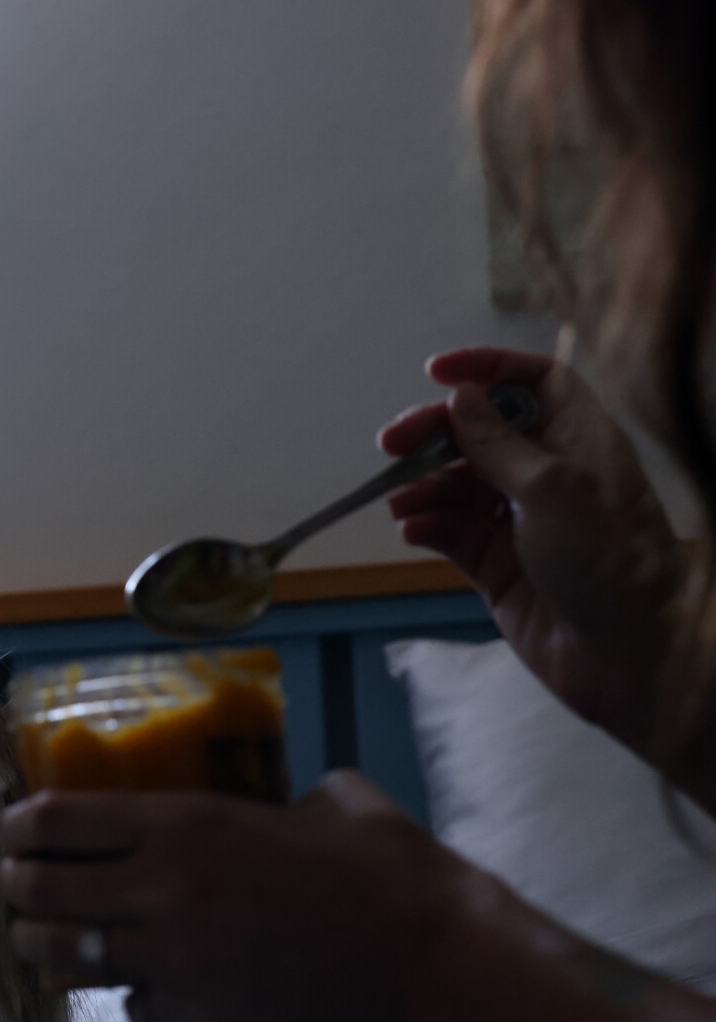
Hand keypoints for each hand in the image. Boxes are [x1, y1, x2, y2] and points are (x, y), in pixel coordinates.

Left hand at [0, 772, 470, 1021]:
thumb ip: (261, 794)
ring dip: (47, 946)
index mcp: (181, 822)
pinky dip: (135, 1000)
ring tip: (48, 939)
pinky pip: (134, 1009)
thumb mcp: (315, 797)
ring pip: (65, 957)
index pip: (53, 819)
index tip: (13, 828)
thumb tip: (262, 797)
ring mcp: (174, 958)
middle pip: (36, 891)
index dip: (17, 825)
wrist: (428, 952)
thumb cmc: (381, 865)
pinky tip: (152, 988)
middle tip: (17, 885)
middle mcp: (161, 888)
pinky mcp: (200, 1015)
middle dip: (15, 887)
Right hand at [381, 347, 681, 750]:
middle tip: (391, 445)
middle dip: (434, 435)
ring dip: (424, 486)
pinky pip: (450, 532)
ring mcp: (520, 521)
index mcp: (577, 440)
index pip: (534, 383)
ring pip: (457, 484)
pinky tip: (412, 530)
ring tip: (402, 502)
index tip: (439, 374)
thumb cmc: (607, 557)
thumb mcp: (550, 486)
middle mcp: (548, 474)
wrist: (630, 653)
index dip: (490, 368)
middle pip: (480, 433)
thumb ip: (495, 442)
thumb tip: (460, 397)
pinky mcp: (497, 564)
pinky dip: (427, 525)